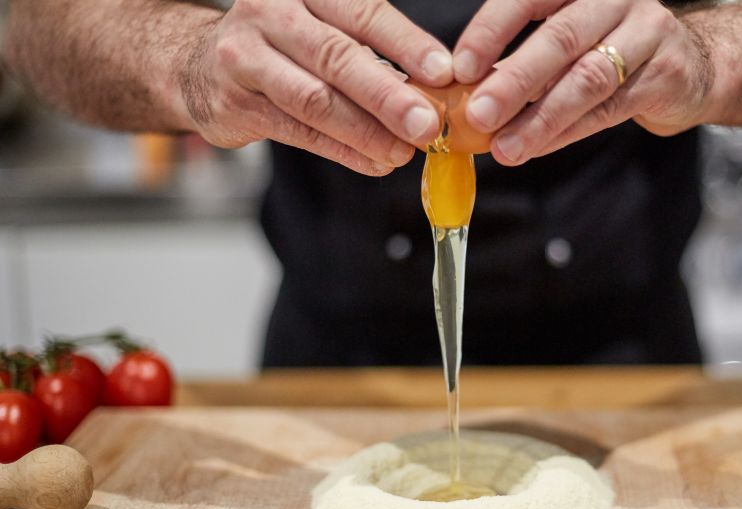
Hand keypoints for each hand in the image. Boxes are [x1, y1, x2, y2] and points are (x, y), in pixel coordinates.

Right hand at [175, 0, 454, 175]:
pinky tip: (374, 162)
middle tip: (427, 124)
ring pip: (316, 100)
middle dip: (388, 96)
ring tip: (404, 152)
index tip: (444, 72)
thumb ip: (369, 52)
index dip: (406, 43)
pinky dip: (343, 151)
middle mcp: (271, 14)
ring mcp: (247, 58)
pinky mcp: (237, 103)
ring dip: (366, 132)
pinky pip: (299, 132)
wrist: (198, 64)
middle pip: (338, 57)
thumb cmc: (282, 45)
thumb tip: (432, 89)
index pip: (364, 11)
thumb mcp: (322, 28)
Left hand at [452, 0, 713, 165]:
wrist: (693, 64)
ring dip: (540, 118)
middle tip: (477, 114)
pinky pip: (609, 108)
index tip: (460, 68)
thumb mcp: (566, 42)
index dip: (491, 30)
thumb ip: (520, 64)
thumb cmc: (612, 51)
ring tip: (505, 147)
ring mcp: (647, 31)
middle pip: (558, 38)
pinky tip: (538, 147)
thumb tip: (464, 99)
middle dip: (512, 80)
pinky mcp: (666, 73)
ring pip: (586, 78)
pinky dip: (568, 131)